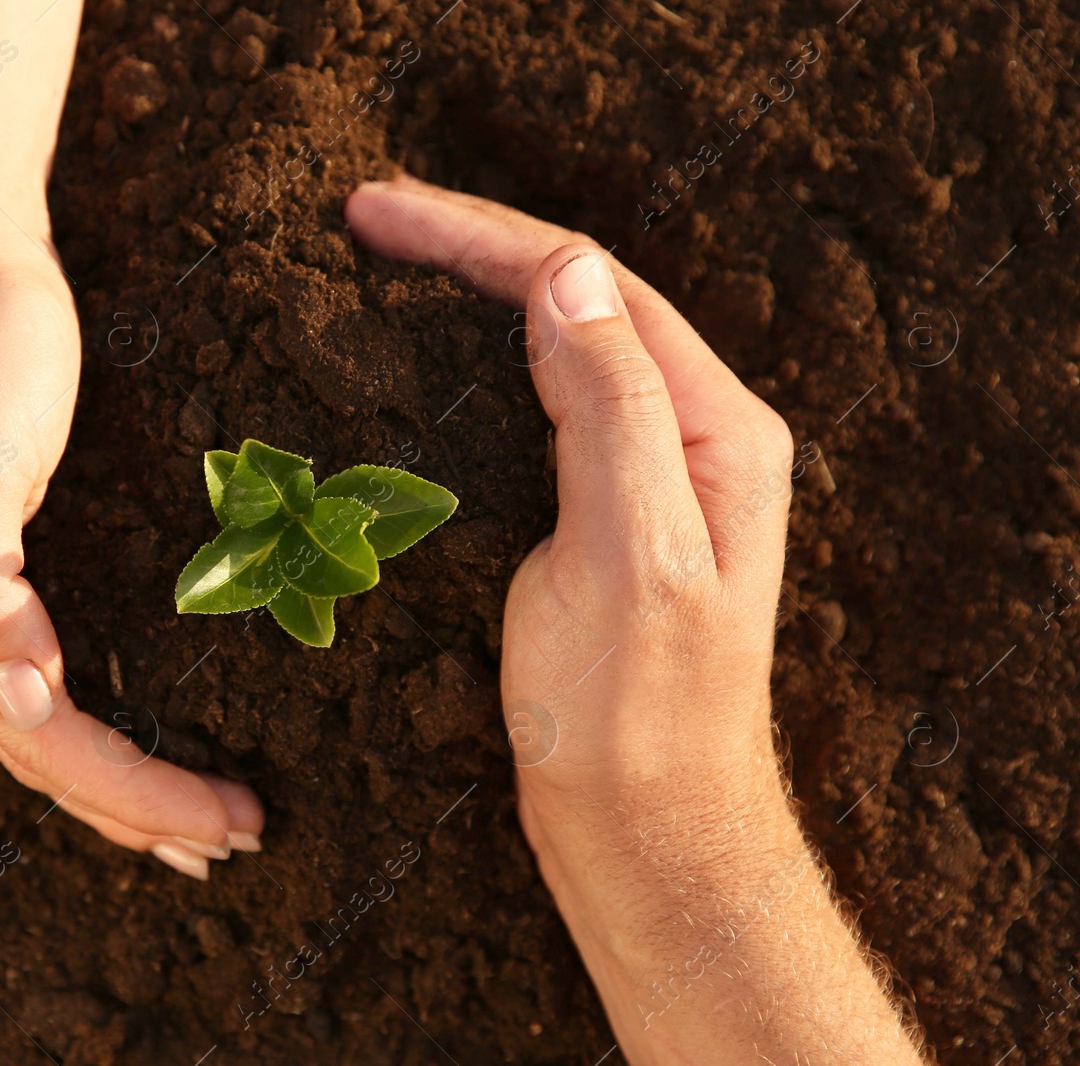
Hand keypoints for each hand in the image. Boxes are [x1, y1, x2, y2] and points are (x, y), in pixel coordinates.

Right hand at [0, 197, 261, 879]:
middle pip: (39, 754)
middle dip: (137, 810)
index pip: (39, 739)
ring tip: (200, 825)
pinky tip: (143, 746)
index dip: (132, 792)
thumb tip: (14, 702)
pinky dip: (101, 732)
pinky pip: (49, 684)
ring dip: (119, 789)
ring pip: (42, 730)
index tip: (227, 819)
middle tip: (238, 841)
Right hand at [346, 177, 923, 1064]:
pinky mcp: (602, 518)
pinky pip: (538, 408)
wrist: (647, 835)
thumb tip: (567, 273)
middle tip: (365, 219)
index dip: (483, 238)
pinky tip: (426, 362)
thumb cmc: (639, 721)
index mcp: (714, 430)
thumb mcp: (632, 561)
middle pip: (577, 300)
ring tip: (387, 264)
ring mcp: (649, 476)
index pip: (593, 287)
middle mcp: (691, 436)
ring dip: (472, 297)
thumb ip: (612, 411)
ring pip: (555, 348)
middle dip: (472, 249)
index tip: (375, 216)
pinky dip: (473, 367)